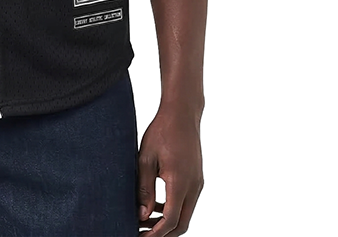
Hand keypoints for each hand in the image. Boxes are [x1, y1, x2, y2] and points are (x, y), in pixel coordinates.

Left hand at [136, 108, 203, 234]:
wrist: (182, 113)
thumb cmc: (162, 131)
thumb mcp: (146, 158)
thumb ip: (144, 188)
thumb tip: (142, 215)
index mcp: (180, 182)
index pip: (171, 220)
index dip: (156, 233)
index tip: (140, 236)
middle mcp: (194, 186)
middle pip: (182, 224)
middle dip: (163, 233)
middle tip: (142, 233)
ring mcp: (197, 183)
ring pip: (186, 214)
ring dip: (168, 222)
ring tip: (144, 220)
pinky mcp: (197, 178)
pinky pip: (187, 202)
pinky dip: (174, 209)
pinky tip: (156, 205)